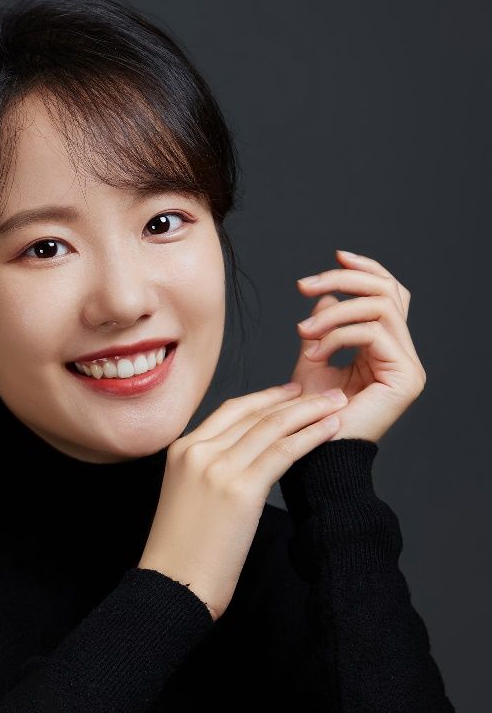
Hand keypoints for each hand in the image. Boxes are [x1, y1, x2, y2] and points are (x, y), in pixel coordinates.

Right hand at [139, 382, 348, 619]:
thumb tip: (245, 463)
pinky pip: (283, 452)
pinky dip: (311, 436)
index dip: (267, 397)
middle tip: (327, 393)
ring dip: (310, 411)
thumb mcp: (187, 496)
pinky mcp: (239, 489)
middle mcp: (197, 451)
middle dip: (295, 399)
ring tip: (337, 404)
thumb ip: (209, 471)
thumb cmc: (183, 553)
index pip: (232, 410)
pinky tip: (332, 430)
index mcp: (181, 450)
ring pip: (272, 426)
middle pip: (254, 413)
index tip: (292, 392)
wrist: (173, 585)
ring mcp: (216, 468)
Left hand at [291, 248, 425, 443]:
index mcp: (386, 349)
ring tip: (304, 333)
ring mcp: (409, 367)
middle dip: (344, 280)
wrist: (314, 456)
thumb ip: (322, 326)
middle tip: (305, 285)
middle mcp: (403, 355)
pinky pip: (373, 333)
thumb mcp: (313, 359)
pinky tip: (313, 352)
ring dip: (334, 312)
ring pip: (379, 307)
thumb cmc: (308, 416)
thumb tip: (325, 293)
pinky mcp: (405, 377)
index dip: (364, 270)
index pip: (388, 294)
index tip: (334, 257)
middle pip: (387, 291)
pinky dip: (338, 334)